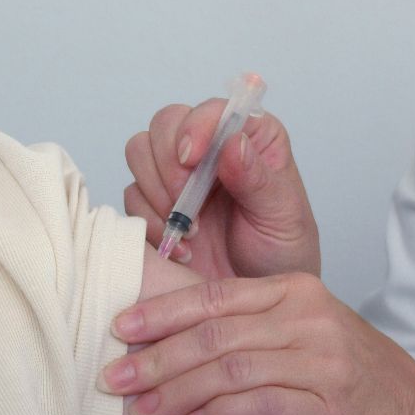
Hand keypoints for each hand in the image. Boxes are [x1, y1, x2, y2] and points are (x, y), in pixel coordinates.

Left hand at [101, 273, 414, 414]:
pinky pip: (260, 405)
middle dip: (156, 355)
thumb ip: (250, 327)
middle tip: (113, 373)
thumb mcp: (303, 334)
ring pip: (229, 369)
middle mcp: (306, 317)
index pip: (214, 295)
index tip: (120, 327)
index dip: (162, 311)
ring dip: (177, 390)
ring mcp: (320, 359)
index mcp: (295, 291)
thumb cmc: (354, 378)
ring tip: (142, 408)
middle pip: (214, 333)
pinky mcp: (329, 403)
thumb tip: (176, 336)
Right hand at [123, 99, 320, 279]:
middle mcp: (211, 148)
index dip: (197, 126)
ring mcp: (179, 175)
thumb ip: (258, 180)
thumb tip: (234, 142)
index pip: (213, 110)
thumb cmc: (283, 253)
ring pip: (140, 150)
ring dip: (156, 190)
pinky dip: (150, 221)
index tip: (192, 159)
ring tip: (190, 230)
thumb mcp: (283, 216)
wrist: (256, 304)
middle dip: (169, 163)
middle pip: (166, 123)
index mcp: (251, 137)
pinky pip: (132, 195)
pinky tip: (181, 248)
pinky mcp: (155, 204)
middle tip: (186, 203)